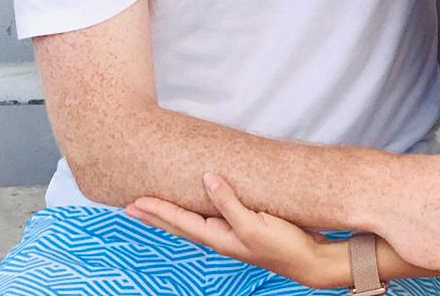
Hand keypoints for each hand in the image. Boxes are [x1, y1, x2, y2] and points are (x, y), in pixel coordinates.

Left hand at [130, 174, 338, 288]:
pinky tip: (198, 206)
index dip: (158, 210)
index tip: (136, 201)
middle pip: (180, 225)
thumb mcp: (253, 224)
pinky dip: (195, 212)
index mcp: (219, 237)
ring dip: (171, 215)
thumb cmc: (283, 245)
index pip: (180, 221)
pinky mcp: (244, 227)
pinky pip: (211, 218)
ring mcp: (232, 234)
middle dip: (155, 216)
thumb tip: (207, 178)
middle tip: (130, 207)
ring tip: (154, 208)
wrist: (310, 260)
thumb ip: (228, 202)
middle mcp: (220, 237)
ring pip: (193, 223)